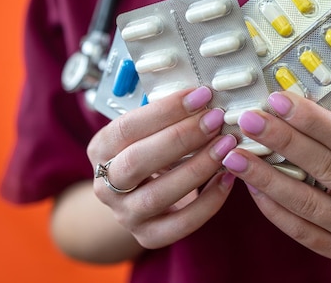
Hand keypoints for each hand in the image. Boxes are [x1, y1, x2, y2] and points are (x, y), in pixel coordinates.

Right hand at [87, 86, 236, 248]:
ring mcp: (125, 214)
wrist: (137, 200)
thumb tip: (204, 93)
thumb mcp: (147, 131)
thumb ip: (167, 115)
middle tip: (216, 119)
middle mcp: (105, 184)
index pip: (127, 127)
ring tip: (227, 145)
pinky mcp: (149, 236)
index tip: (200, 95)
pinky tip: (228, 178)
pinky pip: (181, 224)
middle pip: (138, 161)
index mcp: (101, 149)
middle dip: (182, 137)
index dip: (165, 111)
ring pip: (159, 195)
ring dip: (198, 167)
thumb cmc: (151, 152)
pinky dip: (209, 201)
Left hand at [223, 91, 330, 258]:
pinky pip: (298, 227)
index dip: (313, 120)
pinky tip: (250, 183)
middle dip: (283, 142)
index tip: (277, 100)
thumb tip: (285, 101)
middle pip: (327, 169)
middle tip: (250, 121)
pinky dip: (271, 204)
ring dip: (265, 175)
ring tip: (235, 154)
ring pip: (306, 201)